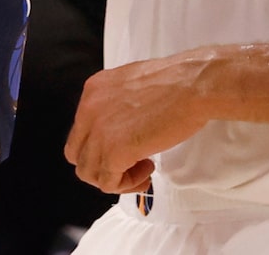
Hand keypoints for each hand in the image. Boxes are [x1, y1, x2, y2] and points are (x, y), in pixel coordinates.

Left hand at [67, 52, 217, 193]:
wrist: (190, 85)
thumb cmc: (173, 83)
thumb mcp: (130, 86)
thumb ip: (115, 106)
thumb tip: (117, 129)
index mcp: (93, 91)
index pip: (80, 133)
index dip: (101, 147)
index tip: (124, 149)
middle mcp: (89, 109)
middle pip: (79, 155)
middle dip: (103, 166)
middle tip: (129, 164)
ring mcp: (99, 131)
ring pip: (89, 173)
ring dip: (116, 177)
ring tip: (142, 167)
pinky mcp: (114, 151)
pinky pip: (108, 183)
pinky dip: (127, 184)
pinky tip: (147, 170)